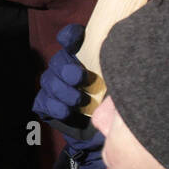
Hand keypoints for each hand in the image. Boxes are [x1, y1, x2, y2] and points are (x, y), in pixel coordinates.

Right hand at [33, 23, 105, 168]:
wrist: (101, 132)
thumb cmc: (112, 102)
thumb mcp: (118, 84)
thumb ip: (116, 71)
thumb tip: (123, 62)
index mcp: (82, 56)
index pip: (72, 37)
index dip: (70, 36)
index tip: (74, 40)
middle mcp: (64, 67)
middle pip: (59, 61)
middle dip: (68, 70)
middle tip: (80, 78)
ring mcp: (53, 85)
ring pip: (50, 81)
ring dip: (64, 91)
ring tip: (79, 101)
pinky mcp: (46, 103)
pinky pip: (44, 101)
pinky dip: (56, 106)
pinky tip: (67, 111)